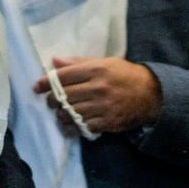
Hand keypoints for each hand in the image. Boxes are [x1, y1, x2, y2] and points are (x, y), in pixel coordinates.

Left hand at [33, 56, 160, 132]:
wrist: (151, 94)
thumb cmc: (125, 75)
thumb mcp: (105, 63)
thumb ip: (79, 63)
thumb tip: (54, 61)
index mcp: (97, 69)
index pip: (64, 76)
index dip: (46, 82)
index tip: (37, 87)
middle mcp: (98, 87)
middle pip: (64, 96)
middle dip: (52, 100)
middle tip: (50, 102)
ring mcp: (103, 106)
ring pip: (71, 113)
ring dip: (61, 115)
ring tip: (60, 113)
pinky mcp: (108, 121)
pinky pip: (83, 126)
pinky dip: (73, 126)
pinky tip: (71, 124)